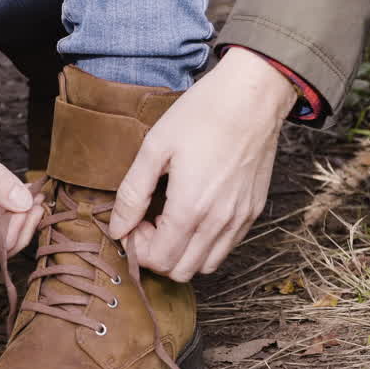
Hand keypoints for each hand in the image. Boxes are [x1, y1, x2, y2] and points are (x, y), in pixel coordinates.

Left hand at [107, 48, 294, 281]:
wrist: (252, 97)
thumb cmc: (201, 115)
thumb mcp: (155, 148)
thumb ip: (133, 194)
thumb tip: (116, 229)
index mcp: (190, 208)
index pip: (158, 260)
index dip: (137, 248)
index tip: (134, 221)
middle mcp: (218, 222)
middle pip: (180, 271)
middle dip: (156, 255)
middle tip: (148, 223)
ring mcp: (240, 219)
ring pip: (205, 266)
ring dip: (182, 253)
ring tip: (171, 221)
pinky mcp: (253, 211)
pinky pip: (226, 248)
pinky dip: (205, 245)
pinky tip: (195, 215)